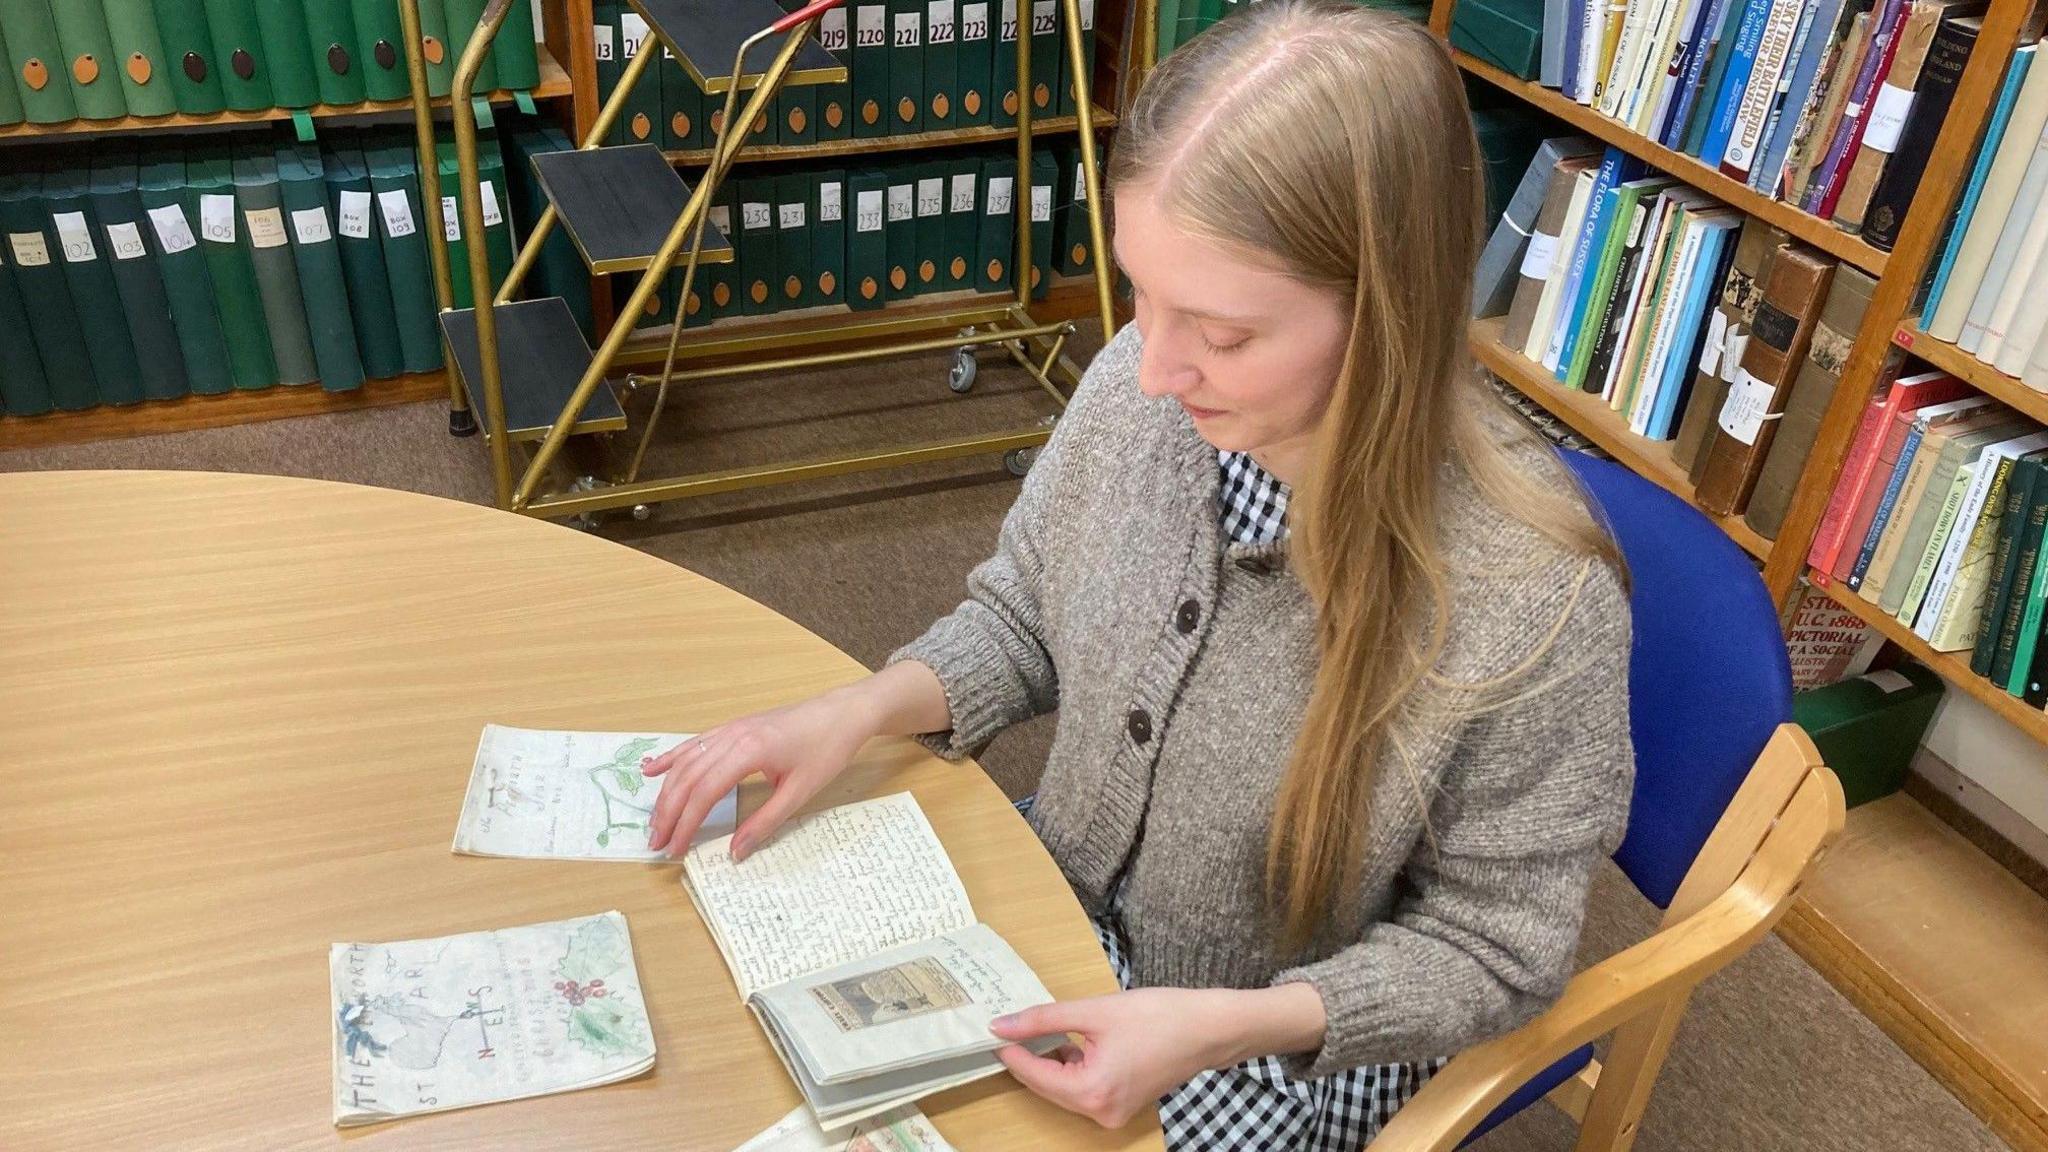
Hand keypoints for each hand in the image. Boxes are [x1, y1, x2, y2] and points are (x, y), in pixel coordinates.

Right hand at [642, 691, 872, 859]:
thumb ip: (765, 823)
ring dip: (667, 791)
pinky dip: (672, 758)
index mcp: (748, 752)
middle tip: (656, 842)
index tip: (675, 848)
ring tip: (655, 820)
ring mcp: (731, 729)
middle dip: (668, 812)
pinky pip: (695, 744)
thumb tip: (735, 852)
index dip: (686, 823)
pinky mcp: (735, 727)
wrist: (843, 712)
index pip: (704, 793)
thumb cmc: (827, 750)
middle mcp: (732, 736)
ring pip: (687, 762)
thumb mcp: (799, 792)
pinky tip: (652, 770)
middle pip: (688, 778)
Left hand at [988, 989, 1239, 1128]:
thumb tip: (1002, 1025)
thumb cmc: (1158, 1016)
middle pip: (1046, 1086)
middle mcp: (1099, 1112)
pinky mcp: (1121, 1105)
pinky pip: (1083, 1090)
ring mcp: (1112, 1113)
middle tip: (1011, 1026)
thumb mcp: (1094, 1011)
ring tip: (1039, 1028)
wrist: (1208, 1029)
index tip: (992, 1030)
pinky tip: (1069, 1041)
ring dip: (1050, 1062)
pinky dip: (1072, 1068)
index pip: (1034, 1075)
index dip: (1010, 1052)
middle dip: (1028, 1057)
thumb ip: (1043, 1019)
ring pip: (1064, 1089)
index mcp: (1091, 1091)